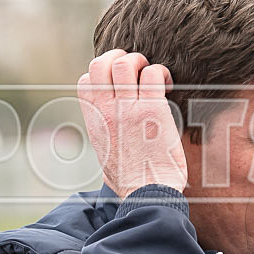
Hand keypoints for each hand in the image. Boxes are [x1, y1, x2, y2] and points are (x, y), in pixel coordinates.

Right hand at [77, 49, 187, 199]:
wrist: (146, 195)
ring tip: (153, 75)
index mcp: (94, 121)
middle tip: (137, 70)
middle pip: (100, 64)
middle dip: (120, 58)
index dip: (103, 74)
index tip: (120, 83)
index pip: (85, 81)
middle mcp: (106, 111)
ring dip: (141, 61)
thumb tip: (112, 133)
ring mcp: (127, 109)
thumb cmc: (132, 182)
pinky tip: (169, 85)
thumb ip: (106, 136)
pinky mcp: (152, 110)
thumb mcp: (106, 156)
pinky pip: (153, 74)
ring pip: (125, 63)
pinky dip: (162, 73)